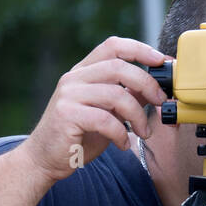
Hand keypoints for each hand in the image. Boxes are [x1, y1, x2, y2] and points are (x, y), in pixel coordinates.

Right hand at [21, 36, 167, 184]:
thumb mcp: (107, 113)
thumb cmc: (77, 137)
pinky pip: (106, 119)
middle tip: (161, 101)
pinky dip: (121, 133)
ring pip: (116, 94)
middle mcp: (74, 78)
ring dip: (138, 115)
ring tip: (144, 132)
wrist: (44, 159)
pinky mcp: (67, 115)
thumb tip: (155, 88)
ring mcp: (68, 95)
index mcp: (83, 72)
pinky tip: (123, 144)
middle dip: (147, 83)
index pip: (113, 46)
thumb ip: (126, 97)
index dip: (140, 49)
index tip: (161, 61)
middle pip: (119, 67)